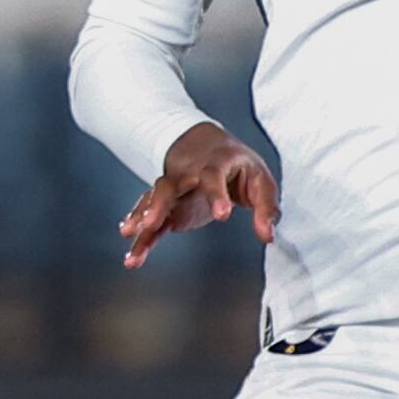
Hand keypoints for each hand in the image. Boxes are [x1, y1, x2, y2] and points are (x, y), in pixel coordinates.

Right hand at [120, 121, 278, 266]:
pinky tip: (133, 253)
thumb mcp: (260, 180)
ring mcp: (174, 188)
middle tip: (153, 223)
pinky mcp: (167, 205)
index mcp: (216, 164)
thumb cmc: (237, 165)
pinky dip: (140, 234)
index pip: (213, 176)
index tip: (222, 215)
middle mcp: (188, 174)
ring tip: (130, 237)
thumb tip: (267, 235)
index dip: (216, 194)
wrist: (208, 146)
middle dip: (159, 204)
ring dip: (141, 220)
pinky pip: (150, 217)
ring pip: (153, 201)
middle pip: (169, 186)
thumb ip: (266, 208)